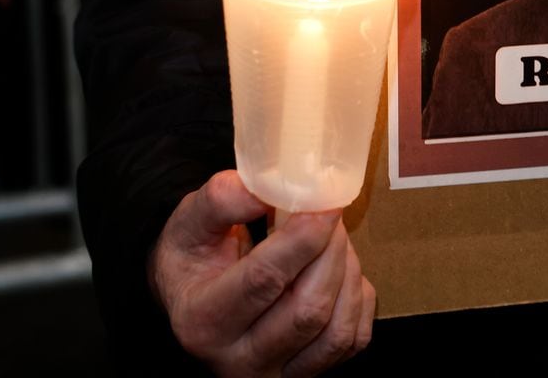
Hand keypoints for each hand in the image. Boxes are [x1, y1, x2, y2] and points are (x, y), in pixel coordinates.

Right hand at [148, 171, 374, 376]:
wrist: (194, 297)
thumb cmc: (195, 256)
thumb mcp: (190, 222)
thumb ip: (221, 200)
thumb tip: (266, 187)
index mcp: (202, 320)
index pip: (263, 280)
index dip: (302, 239)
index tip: (325, 205)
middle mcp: (237, 360)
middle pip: (307, 308)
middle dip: (331, 252)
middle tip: (330, 214)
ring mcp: (274, 374)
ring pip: (336, 331)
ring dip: (348, 275)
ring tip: (334, 241)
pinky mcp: (307, 374)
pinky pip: (353, 341)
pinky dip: (358, 300)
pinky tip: (340, 273)